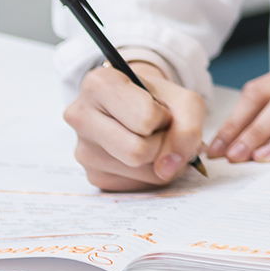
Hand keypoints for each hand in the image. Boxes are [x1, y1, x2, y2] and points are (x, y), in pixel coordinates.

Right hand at [64, 61, 207, 190]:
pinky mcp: (93, 175)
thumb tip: (166, 170)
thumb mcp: (185, 100)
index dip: (163, 116)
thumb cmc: (159, 99)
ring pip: (139, 172)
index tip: (156, 107)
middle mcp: (81, 116)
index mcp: (99, 84)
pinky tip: (142, 154)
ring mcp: (83, 149)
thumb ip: (188, 129)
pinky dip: (149, 173)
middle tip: (157, 129)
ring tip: (150, 139)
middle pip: (138, 152)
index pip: (146, 118)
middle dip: (161, 143)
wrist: (141, 106)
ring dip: (158, 160)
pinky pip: (135, 186)